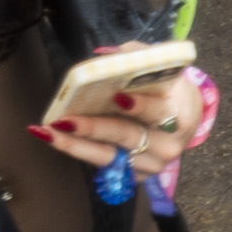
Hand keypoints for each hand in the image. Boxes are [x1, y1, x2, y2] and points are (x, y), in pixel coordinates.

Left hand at [32, 71, 197, 182]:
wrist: (184, 119)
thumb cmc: (168, 89)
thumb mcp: (162, 69)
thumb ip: (136, 58)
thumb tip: (105, 56)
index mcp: (181, 116)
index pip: (159, 112)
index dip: (139, 106)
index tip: (117, 97)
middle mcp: (168, 146)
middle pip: (127, 136)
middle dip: (93, 128)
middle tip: (64, 120)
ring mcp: (152, 164)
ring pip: (108, 156)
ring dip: (74, 145)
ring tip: (47, 131)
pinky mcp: (136, 175)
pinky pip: (102, 164)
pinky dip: (77, 150)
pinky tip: (54, 139)